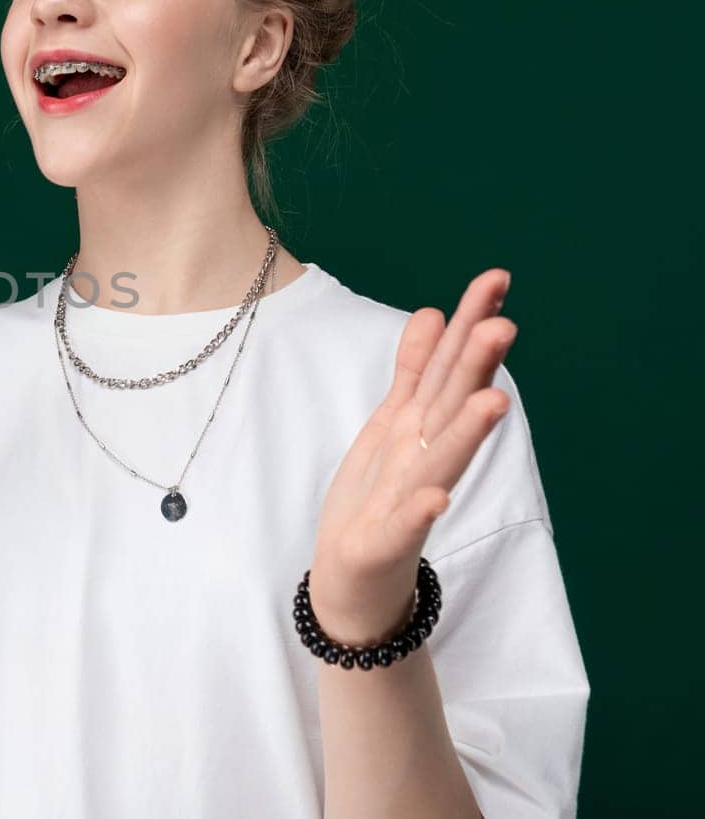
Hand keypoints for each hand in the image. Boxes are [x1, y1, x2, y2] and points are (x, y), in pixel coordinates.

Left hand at [308, 268, 516, 645]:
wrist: (354, 579)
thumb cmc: (377, 498)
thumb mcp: (392, 423)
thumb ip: (414, 371)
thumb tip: (435, 312)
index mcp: (423, 426)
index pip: (452, 366)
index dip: (470, 323)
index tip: (495, 278)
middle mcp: (426, 458)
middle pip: (453, 405)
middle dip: (478, 366)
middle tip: (503, 324)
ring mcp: (411, 502)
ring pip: (443, 460)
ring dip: (468, 432)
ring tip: (493, 401)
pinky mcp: (387, 542)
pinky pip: (405, 526)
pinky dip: (421, 511)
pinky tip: (436, 497)